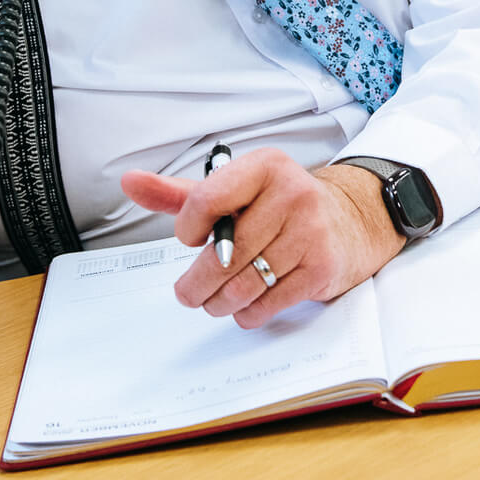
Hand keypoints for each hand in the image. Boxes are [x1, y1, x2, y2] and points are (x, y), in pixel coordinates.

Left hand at [120, 150, 404, 328]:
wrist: (349, 221)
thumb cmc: (279, 207)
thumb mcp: (233, 191)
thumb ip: (180, 193)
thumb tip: (130, 181)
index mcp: (265, 166)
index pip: (207, 199)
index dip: (189, 227)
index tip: (191, 238)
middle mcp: (293, 192)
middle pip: (223, 254)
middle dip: (196, 283)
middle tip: (188, 292)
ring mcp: (312, 231)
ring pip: (242, 284)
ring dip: (219, 302)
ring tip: (215, 300)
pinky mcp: (323, 267)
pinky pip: (267, 304)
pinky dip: (247, 313)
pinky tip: (247, 303)